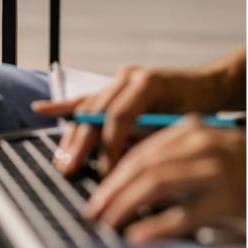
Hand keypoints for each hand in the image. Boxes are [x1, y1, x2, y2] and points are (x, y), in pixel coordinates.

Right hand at [32, 63, 213, 174]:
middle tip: (71, 169)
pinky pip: (84, 99)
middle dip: (82, 144)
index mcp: (147, 82)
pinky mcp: (111, 87)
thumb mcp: (180, 126)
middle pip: (96, 112)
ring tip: (61, 160)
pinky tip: (41, 109)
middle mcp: (127, 77)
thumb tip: (124, 166)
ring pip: (87, 108)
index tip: (107, 171)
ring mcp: (116, 80)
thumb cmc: (198, 108)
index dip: (110, 145)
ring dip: (72, 136)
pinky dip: (62, 107)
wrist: (205, 86)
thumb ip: (150, 140)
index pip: (119, 115)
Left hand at [85, 116, 245, 244]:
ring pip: (155, 183)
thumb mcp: (206, 152)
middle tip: (93, 211)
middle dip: (111, 189)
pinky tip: (137, 238)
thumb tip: (125, 180)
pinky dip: (156, 226)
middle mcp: (201, 142)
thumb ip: (173, 158)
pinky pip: (184, 213)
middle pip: (141, 164)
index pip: (141, 149)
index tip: (96, 190)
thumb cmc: (240, 168)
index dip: (113, 171)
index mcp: (191, 129)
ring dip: (124, 204)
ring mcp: (216, 168)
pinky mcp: (228, 197)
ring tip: (107, 222)